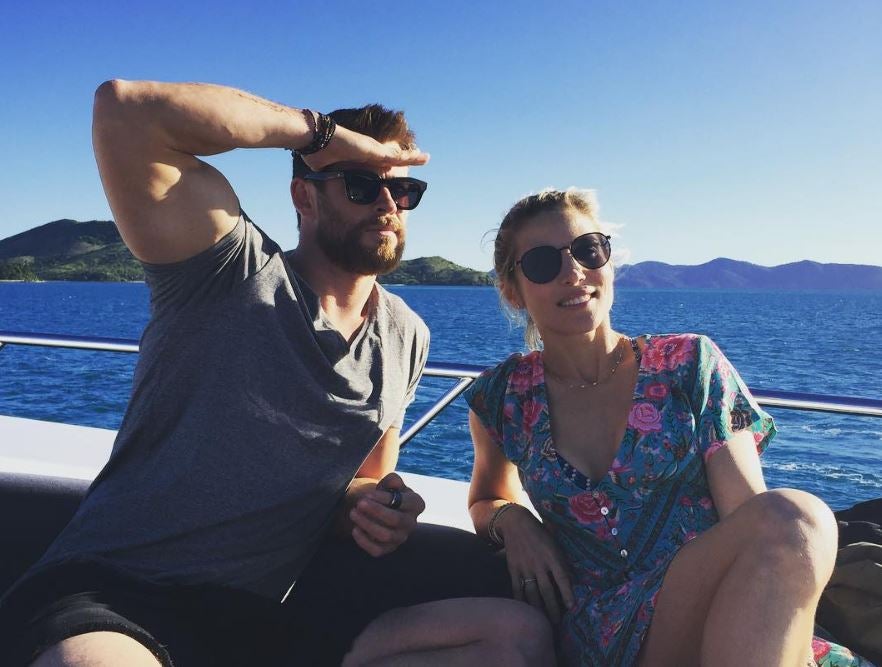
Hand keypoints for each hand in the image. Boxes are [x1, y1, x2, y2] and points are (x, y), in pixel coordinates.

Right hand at [302, 124, 429, 171]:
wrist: (314, 139)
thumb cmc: (316, 152)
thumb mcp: (324, 170)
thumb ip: (328, 177)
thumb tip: (318, 186)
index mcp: (359, 156)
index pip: (378, 161)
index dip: (388, 164)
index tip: (395, 167)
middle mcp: (369, 150)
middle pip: (392, 157)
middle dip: (405, 158)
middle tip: (418, 158)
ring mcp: (373, 149)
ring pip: (399, 155)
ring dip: (413, 156)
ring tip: (426, 157)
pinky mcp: (375, 151)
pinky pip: (399, 156)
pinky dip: (412, 157)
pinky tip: (423, 157)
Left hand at [349, 473, 425, 556]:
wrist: (381, 507)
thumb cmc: (387, 493)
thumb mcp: (391, 483)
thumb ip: (393, 480)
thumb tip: (393, 484)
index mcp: (416, 504)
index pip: (403, 503)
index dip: (384, 499)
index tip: (367, 494)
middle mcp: (411, 523)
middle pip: (395, 520)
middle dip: (375, 511)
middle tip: (359, 503)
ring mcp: (401, 538)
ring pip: (385, 535)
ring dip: (367, 524)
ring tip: (353, 513)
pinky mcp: (388, 549)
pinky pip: (377, 550)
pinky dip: (364, 541)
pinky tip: (354, 529)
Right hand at [497, 505, 574, 623]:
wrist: (516, 523)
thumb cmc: (541, 533)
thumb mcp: (555, 544)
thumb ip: (562, 561)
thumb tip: (573, 579)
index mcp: (552, 556)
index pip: (562, 578)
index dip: (567, 593)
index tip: (572, 607)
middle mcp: (538, 563)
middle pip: (546, 590)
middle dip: (553, 608)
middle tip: (558, 622)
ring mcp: (525, 567)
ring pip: (532, 593)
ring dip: (538, 609)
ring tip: (543, 621)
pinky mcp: (513, 569)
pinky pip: (517, 588)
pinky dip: (521, 601)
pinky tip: (525, 611)